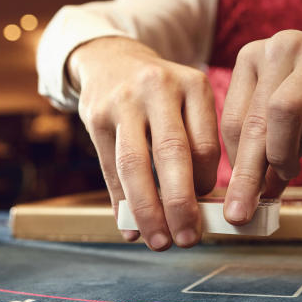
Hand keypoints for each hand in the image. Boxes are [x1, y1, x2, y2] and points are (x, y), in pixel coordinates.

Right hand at [68, 37, 219, 249]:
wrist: (111, 60)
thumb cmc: (161, 95)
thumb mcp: (188, 101)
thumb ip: (196, 144)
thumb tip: (202, 208)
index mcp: (193, 85)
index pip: (205, 145)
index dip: (206, 184)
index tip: (205, 210)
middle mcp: (159, 88)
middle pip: (171, 153)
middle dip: (181, 204)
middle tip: (188, 240)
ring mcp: (124, 101)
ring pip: (135, 164)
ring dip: (147, 210)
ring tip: (158, 241)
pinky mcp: (96, 116)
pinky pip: (109, 168)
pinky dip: (120, 203)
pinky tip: (129, 228)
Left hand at [220, 23, 301, 223]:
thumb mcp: (291, 117)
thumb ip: (271, 150)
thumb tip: (254, 198)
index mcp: (254, 57)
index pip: (234, 120)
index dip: (236, 164)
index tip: (240, 195)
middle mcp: (281, 48)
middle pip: (255, 120)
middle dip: (247, 175)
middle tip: (242, 214)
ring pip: (284, 111)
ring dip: (283, 154)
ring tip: (290, 172)